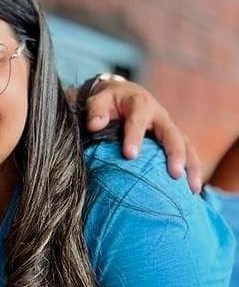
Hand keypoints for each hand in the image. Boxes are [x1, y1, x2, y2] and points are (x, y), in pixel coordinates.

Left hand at [85, 82, 202, 191]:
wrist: (125, 95)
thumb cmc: (110, 102)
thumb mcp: (99, 101)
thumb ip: (95, 111)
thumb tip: (94, 126)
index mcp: (140, 105)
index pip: (137, 121)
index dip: (134, 137)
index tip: (130, 155)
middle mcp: (160, 116)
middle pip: (172, 134)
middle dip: (175, 154)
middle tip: (175, 174)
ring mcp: (170, 128)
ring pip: (186, 145)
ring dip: (192, 166)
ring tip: (192, 188)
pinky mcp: (175, 139)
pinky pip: (188, 153)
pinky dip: (193, 170)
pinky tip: (192, 190)